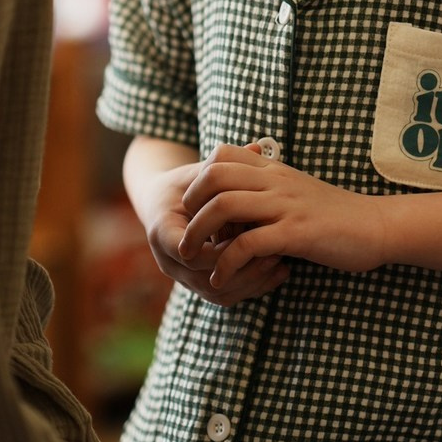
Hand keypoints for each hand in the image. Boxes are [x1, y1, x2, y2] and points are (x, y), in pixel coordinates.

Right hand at [141, 157, 289, 305]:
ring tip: (280, 262)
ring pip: (218, 293)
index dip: (217, 248)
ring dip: (250, 280)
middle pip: (204, 279)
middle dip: (241, 267)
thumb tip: (258, 145)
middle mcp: (169, 261)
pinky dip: (253, 287)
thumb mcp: (202, 171)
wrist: (170, 205)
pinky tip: (278, 271)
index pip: (187, 251)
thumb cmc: (189, 183)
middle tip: (273, 252)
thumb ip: (225, 163)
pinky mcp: (200, 284)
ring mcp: (184, 277)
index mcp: (162, 230)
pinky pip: (227, 296)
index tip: (247, 233)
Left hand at [179, 145, 383, 286]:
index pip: (222, 155)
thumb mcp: (298, 191)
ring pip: (224, 206)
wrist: (377, 226)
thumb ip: (270, 189)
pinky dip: (225, 263)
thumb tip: (239, 200)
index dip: (199, 178)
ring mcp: (285, 206)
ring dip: (199, 234)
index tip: (197, 207)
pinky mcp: (296, 234)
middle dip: (190, 206)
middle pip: (213, 176)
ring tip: (192, 257)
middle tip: (186, 233)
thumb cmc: (337, 214)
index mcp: (274, 170)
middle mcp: (276, 182)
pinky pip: (247, 244)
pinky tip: (220, 278)